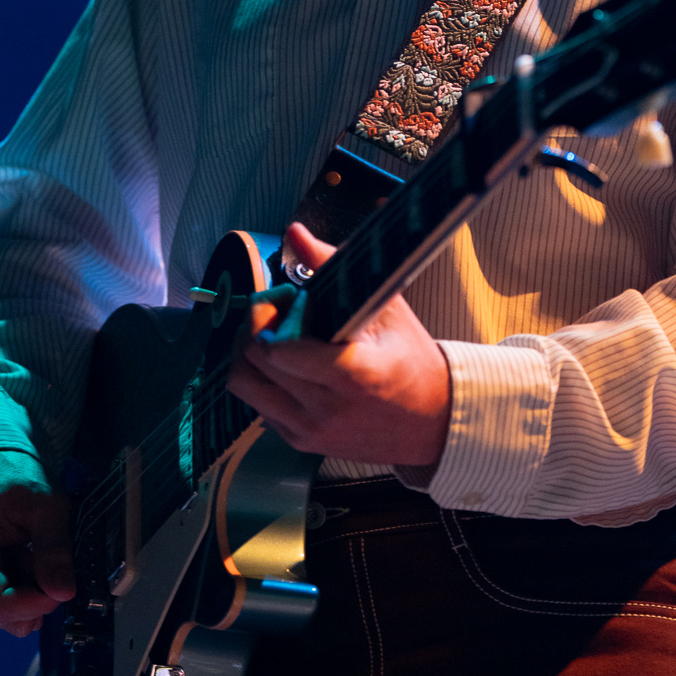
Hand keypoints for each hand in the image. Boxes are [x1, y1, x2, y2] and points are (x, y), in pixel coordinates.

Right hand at [0, 450, 74, 637]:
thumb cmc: (12, 478)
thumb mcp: (45, 507)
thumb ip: (53, 551)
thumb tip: (64, 593)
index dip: (37, 603)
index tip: (62, 584)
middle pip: (3, 614)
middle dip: (34, 593)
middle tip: (40, 553)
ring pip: (4, 615)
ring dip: (27, 590)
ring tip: (26, 550)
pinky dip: (17, 590)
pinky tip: (18, 560)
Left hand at [227, 221, 451, 469]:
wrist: (432, 421)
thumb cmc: (411, 360)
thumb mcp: (385, 308)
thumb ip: (334, 266)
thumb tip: (295, 233)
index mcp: (351, 375)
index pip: (277, 350)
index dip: (272, 315)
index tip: (290, 298)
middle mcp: (326, 409)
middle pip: (252, 362)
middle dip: (255, 326)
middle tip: (277, 311)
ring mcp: (311, 431)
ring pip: (243, 386)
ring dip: (249, 354)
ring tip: (274, 336)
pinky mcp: (302, 442)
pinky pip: (258, 405)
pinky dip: (263, 379)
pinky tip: (288, 365)